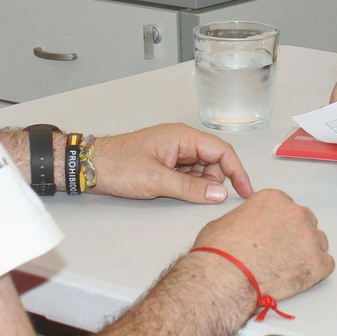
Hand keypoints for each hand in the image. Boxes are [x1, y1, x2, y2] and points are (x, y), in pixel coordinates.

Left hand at [88, 123, 254, 203]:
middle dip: (214, 181)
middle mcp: (182, 141)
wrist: (90, 166)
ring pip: (202, 170)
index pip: (222, 151)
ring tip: (178, 194)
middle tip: (201, 198)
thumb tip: (219, 194)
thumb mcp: (157, 180)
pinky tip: (177, 193)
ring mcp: (174, 152)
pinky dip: (189, 186)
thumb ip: (191, 189)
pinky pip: (188, 175)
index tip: (246, 191)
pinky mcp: (167, 163)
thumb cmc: (119, 165)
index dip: (238, 171)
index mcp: (182, 137)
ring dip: (199, 185)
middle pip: (214, 161)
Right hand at [191, 189, 332, 302]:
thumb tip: (245, 229)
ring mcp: (308, 238)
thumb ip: (246, 219)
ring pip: (318, 242)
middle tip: (281, 252)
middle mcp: (295, 214)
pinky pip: (326, 265)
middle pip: (306, 221)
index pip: (287, 208)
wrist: (225, 277)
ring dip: (307, 252)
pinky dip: (316, 272)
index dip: (280, 224)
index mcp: (274, 199)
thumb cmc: (220, 252)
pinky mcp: (316, 263)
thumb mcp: (226, 221)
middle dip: (296, 236)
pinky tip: (300, 276)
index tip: (274, 234)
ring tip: (289, 266)